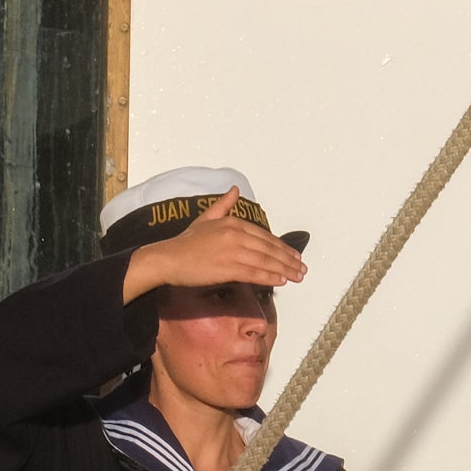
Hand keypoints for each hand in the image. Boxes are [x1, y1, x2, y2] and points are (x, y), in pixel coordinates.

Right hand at [121, 188, 307, 300]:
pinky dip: (270, 277)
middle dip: (288, 260)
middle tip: (302, 269)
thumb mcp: (205, 218)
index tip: (295, 256)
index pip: (264, 236)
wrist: (168, 258)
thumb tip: (234, 189)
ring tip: (297, 276)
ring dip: (285, 270)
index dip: (282, 247)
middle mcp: (235, 234)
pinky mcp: (227, 267)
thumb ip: (223, 205)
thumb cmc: (185, 242)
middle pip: (268, 249)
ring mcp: (232, 251)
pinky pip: (254, 273)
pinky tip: (281, 280)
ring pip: (265, 261)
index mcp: (232, 222)